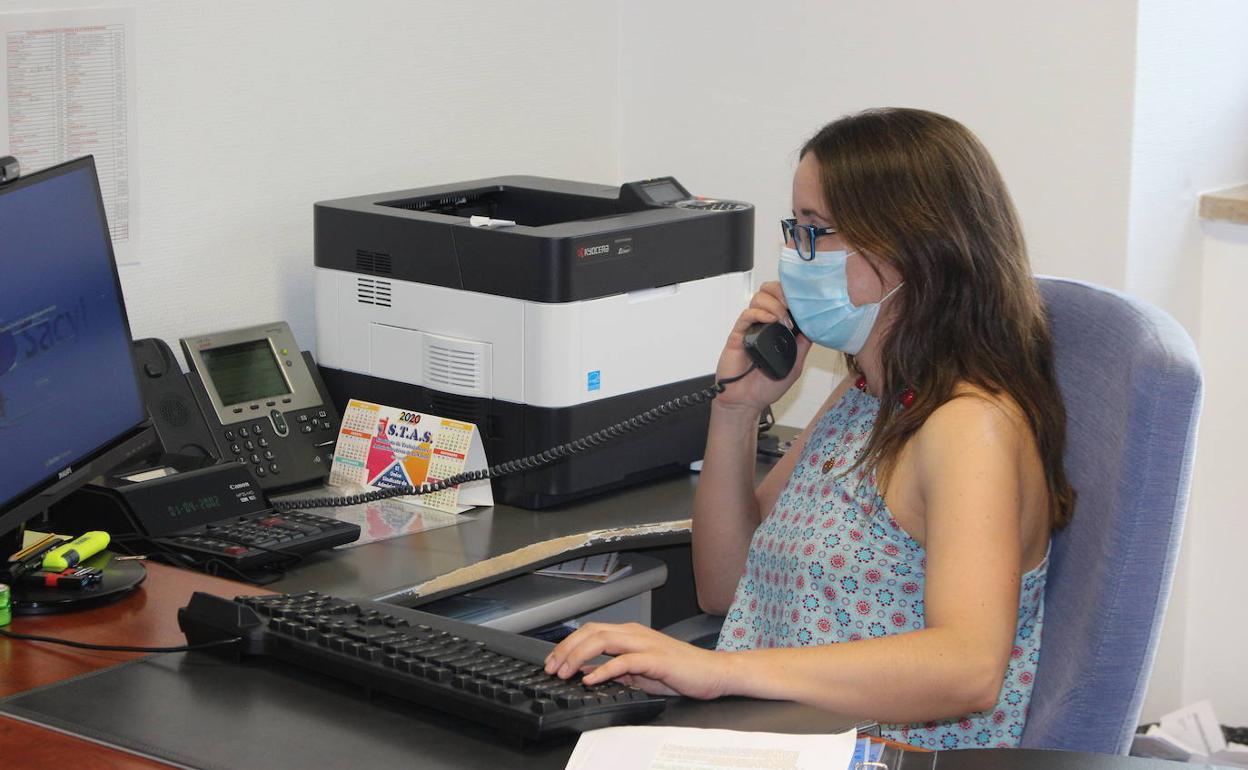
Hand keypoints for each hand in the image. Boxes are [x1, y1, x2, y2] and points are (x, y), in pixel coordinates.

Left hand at [544, 622, 731, 699]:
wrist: (712, 672)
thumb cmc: (680, 671)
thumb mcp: (640, 671)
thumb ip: (615, 669)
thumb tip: (588, 673)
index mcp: (630, 633)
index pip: (590, 631)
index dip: (567, 645)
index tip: (552, 662)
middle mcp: (635, 633)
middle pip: (591, 631)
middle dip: (566, 649)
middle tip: (551, 668)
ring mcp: (645, 643)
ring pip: (603, 640)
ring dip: (578, 656)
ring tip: (565, 672)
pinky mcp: (655, 658)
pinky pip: (624, 660)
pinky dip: (604, 669)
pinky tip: (591, 679)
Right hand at [715, 281, 811, 412]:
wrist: (746, 402)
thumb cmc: (766, 387)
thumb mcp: (795, 365)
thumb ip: (803, 345)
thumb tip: (816, 327)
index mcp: (777, 328)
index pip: (784, 300)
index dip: (793, 295)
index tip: (806, 301)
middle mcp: (763, 324)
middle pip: (770, 292)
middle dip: (782, 292)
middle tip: (792, 305)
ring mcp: (750, 328)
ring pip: (759, 299)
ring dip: (774, 304)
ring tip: (783, 318)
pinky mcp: (738, 335)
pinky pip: (746, 315)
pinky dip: (760, 313)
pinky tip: (771, 321)